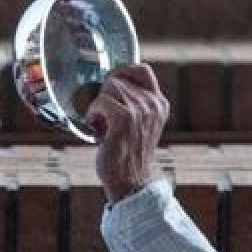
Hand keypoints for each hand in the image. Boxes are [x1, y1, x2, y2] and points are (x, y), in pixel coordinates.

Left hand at [84, 64, 169, 203]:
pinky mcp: (124, 119)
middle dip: (104, 94)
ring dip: (98, 104)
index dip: (121, 72)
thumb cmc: (128, 154)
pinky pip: (100, 101)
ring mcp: (140, 110)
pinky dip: (92, 113)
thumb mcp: (140, 123)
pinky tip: (96, 128)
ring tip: (101, 124)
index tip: (110, 88)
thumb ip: (135, 103)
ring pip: (108, 87)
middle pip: (119, 78)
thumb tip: (112, 82)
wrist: (130, 181)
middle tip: (103, 115)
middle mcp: (153, 104)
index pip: (141, 69)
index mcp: (159, 103)